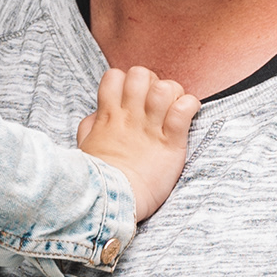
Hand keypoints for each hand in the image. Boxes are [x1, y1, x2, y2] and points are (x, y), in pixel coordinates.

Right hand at [77, 63, 199, 226]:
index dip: (127, 81)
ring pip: (164, 87)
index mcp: (108, 116)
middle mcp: (130, 117)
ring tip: (174, 109)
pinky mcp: (170, 143)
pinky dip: (190, 106)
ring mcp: (151, 128)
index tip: (135, 97)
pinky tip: (188, 115)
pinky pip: (184, 109)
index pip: (114, 76)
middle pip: (140, 74)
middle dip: (153, 82)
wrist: (112, 202)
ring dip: (174, 93)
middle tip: (158, 103)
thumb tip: (97, 114)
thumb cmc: (99, 179)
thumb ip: (91, 126)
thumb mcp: (86, 147)